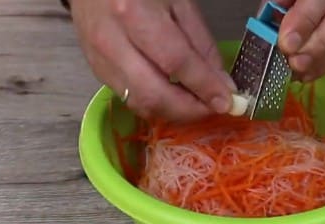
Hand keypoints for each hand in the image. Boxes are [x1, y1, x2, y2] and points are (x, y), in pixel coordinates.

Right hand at [69, 0, 235, 121]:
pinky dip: (157, 105)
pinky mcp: (97, 73)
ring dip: (174, 112)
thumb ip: (202, 45)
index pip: (175, 62)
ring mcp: (100, 61)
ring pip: (141, 104)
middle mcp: (112, 42)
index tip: (227, 102)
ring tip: (197, 105)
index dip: (204, 86)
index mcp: (134, 14)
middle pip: (154, 94)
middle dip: (190, 110)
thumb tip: (221, 85)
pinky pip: (130, 100)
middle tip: (213, 109)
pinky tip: (174, 98)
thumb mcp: (179, 3)